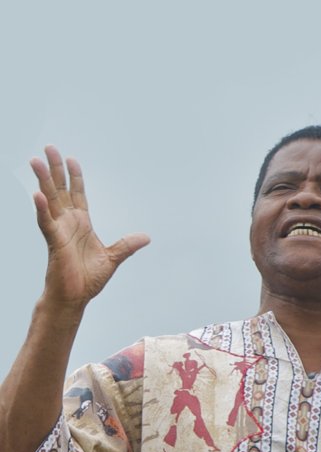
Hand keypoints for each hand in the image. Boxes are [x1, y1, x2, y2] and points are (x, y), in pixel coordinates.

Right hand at [30, 146, 149, 309]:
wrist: (75, 297)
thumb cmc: (88, 279)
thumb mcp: (113, 258)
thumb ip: (127, 245)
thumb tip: (146, 237)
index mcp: (82, 225)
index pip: (77, 195)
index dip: (75, 177)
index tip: (71, 159)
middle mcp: (68, 224)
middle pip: (61, 190)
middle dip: (56, 170)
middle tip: (50, 147)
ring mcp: (60, 232)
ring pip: (49, 201)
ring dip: (43, 181)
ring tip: (36, 161)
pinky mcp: (55, 243)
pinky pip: (47, 223)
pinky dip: (43, 209)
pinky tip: (38, 195)